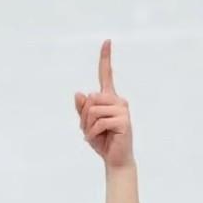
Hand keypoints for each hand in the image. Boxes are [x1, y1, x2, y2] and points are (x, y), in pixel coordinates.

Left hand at [74, 38, 133, 168]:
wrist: (115, 160)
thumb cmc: (103, 142)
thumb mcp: (87, 124)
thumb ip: (82, 109)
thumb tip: (79, 92)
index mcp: (109, 98)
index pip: (106, 75)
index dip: (105, 58)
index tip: (107, 41)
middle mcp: (118, 100)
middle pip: (91, 98)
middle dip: (84, 116)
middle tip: (87, 131)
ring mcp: (122, 110)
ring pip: (93, 110)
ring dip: (87, 126)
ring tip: (92, 136)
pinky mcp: (124, 121)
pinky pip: (100, 122)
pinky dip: (93, 133)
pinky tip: (96, 140)